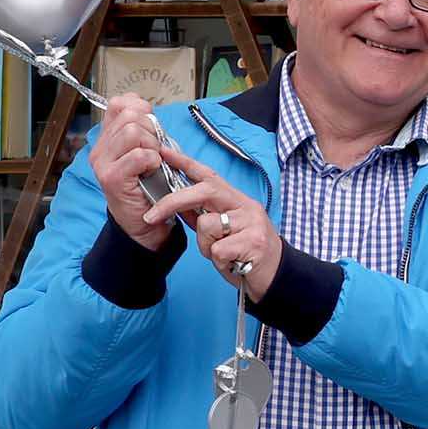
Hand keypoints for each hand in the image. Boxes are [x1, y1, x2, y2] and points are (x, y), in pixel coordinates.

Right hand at [88, 96, 191, 242]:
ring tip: (152, 162)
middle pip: (129, 116)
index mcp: (107, 139)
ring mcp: (103, 163)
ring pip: (133, 132)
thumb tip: (146, 107)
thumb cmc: (148, 186)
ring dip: (152, 146)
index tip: (151, 126)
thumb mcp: (145, 151)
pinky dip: (153, 161)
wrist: (143, 223)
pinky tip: (152, 171)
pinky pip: (139, 155)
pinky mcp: (112, 178)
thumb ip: (143, 129)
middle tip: (154, 150)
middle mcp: (100, 149)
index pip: (119, 104)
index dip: (140, 108)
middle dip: (151, 130)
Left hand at [143, 167, 281, 302]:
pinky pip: (217, 249)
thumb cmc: (247, 254)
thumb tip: (178, 204)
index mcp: (237, 200)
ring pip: (207, 225)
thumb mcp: (225, 231)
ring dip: (206, 245)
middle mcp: (246, 206)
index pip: (208, 175)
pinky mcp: (253, 242)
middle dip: (173, 201)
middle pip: (204, 191)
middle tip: (151, 216)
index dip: (185, 162)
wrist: (277, 277)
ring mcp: (251, 223)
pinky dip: (219, 260)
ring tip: (223, 254)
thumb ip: (204, 215)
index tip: (163, 151)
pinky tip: (232, 263)